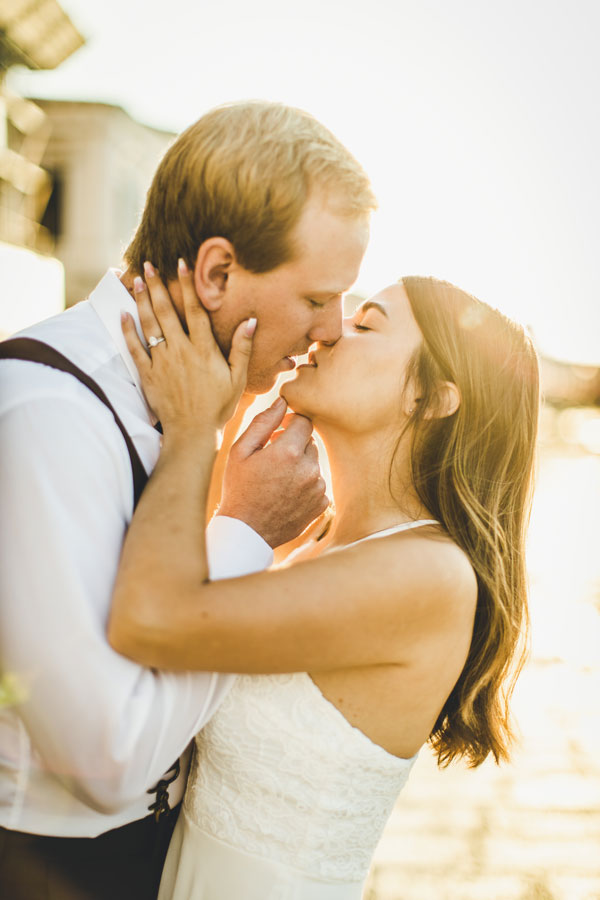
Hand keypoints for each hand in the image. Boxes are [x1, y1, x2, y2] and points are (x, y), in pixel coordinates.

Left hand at [121, 260, 255, 432]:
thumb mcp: (238, 379)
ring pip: (149, 325)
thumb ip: (242, 348)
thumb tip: (251, 321)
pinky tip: (123, 314)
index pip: (195, 310)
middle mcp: (180, 351)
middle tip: (148, 263)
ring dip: (142, 300)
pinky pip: (134, 348)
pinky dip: (128, 330)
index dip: (188, 285)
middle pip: (166, 311)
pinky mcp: (147, 375)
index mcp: (203, 350)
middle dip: (157, 285)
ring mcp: (161, 362)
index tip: (182, 263)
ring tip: (137, 279)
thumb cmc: (218, 407)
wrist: (192, 433)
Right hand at [219, 397, 328, 548]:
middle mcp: (309, 469)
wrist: (246, 531)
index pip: (304, 421)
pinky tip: (286, 494)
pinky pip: (317, 483)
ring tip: (277, 480)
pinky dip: (305, 484)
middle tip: (272, 459)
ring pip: (314, 463)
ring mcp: (317, 488)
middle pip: (310, 441)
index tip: (278, 432)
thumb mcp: (240, 452)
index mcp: (288, 452)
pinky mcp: (321, 504)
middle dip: (294, 445)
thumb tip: (282, 401)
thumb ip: (263, 423)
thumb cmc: (239, 489)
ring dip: (300, 465)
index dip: (291, 423)